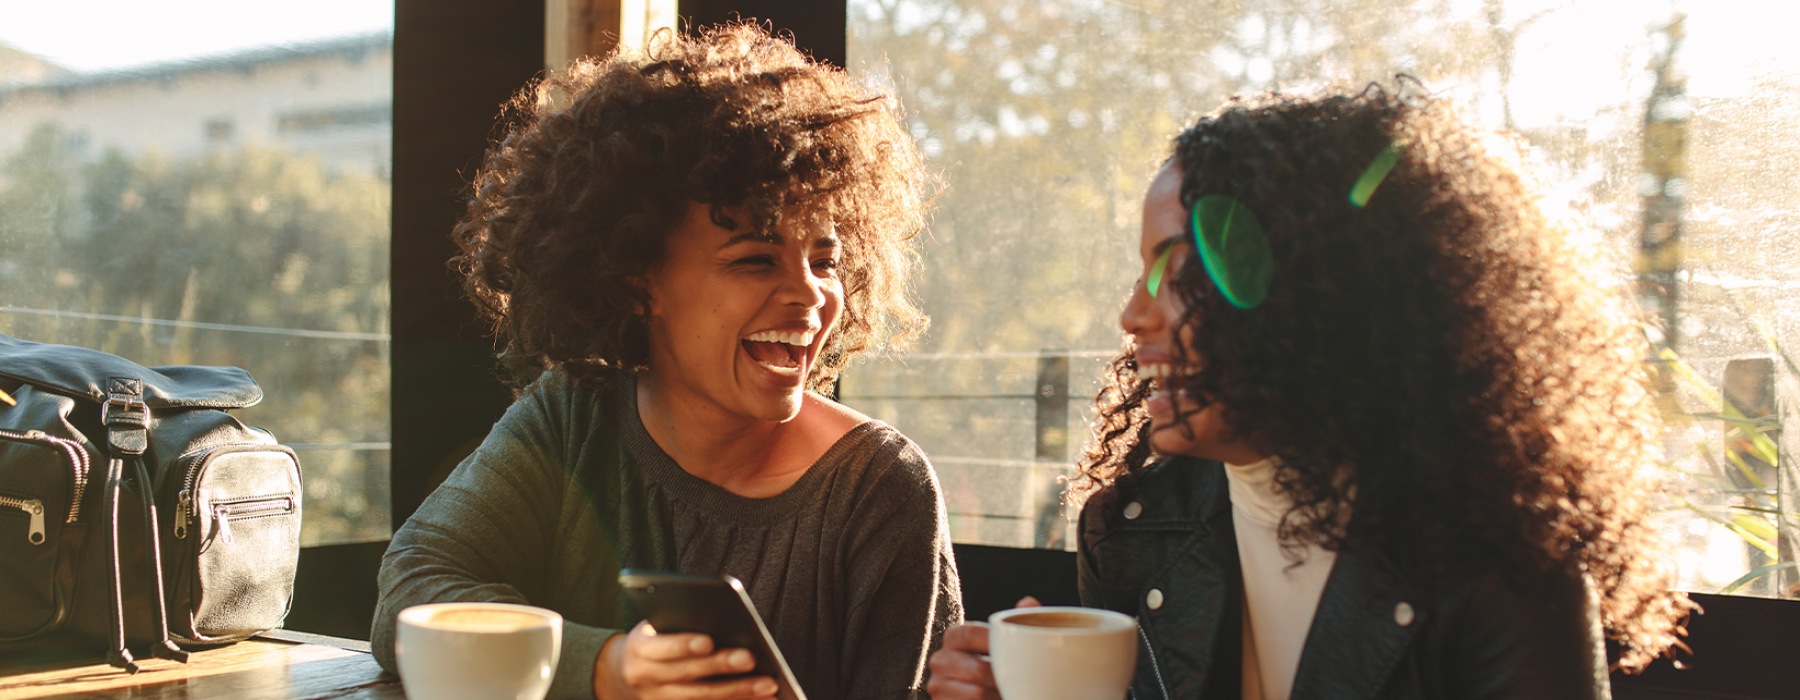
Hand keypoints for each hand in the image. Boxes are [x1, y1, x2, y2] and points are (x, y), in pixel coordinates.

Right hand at [595, 622, 776, 699]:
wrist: (619, 675)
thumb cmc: (651, 641)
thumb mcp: (653, 627)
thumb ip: (678, 625)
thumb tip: (722, 623)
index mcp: (639, 649)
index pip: (663, 647)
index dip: (684, 645)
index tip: (708, 641)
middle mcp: (646, 679)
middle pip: (688, 675)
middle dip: (721, 667)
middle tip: (751, 658)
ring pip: (700, 699)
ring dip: (737, 693)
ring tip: (768, 684)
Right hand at [925, 597, 1038, 699]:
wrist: (981, 695)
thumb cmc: (995, 664)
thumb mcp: (1003, 642)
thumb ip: (1016, 621)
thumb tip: (1028, 602)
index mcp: (953, 637)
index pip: (971, 634)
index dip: (994, 643)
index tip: (1019, 652)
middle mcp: (940, 660)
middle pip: (978, 669)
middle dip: (1005, 678)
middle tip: (1025, 681)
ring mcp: (937, 686)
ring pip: (977, 693)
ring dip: (999, 696)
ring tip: (1014, 693)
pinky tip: (1001, 699)